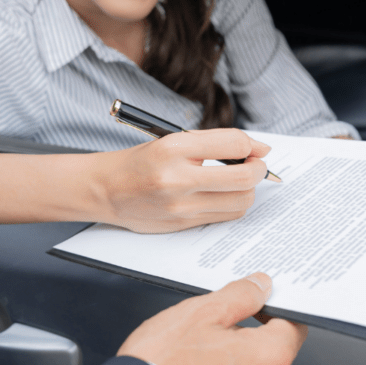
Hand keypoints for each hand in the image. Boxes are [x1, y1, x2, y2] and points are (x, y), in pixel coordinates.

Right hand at [98, 129, 270, 232]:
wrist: (107, 190)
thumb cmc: (141, 162)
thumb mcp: (171, 140)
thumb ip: (213, 143)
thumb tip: (257, 149)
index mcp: (173, 147)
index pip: (232, 144)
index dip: (253, 146)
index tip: (258, 149)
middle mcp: (177, 178)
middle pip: (242, 177)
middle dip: (259, 170)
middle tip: (257, 165)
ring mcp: (180, 205)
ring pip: (240, 201)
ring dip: (248, 190)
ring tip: (239, 180)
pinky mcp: (183, 224)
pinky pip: (225, 216)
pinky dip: (233, 203)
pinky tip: (224, 194)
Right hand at [118, 273, 307, 364]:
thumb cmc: (164, 360)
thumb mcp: (204, 311)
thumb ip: (241, 295)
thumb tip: (261, 286)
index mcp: (268, 356)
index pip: (294, 325)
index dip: (279, 305)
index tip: (261, 296)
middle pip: (275, 345)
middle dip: (255, 324)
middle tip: (228, 309)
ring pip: (254, 360)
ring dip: (238, 344)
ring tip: (206, 333)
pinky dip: (227, 362)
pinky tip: (202, 353)